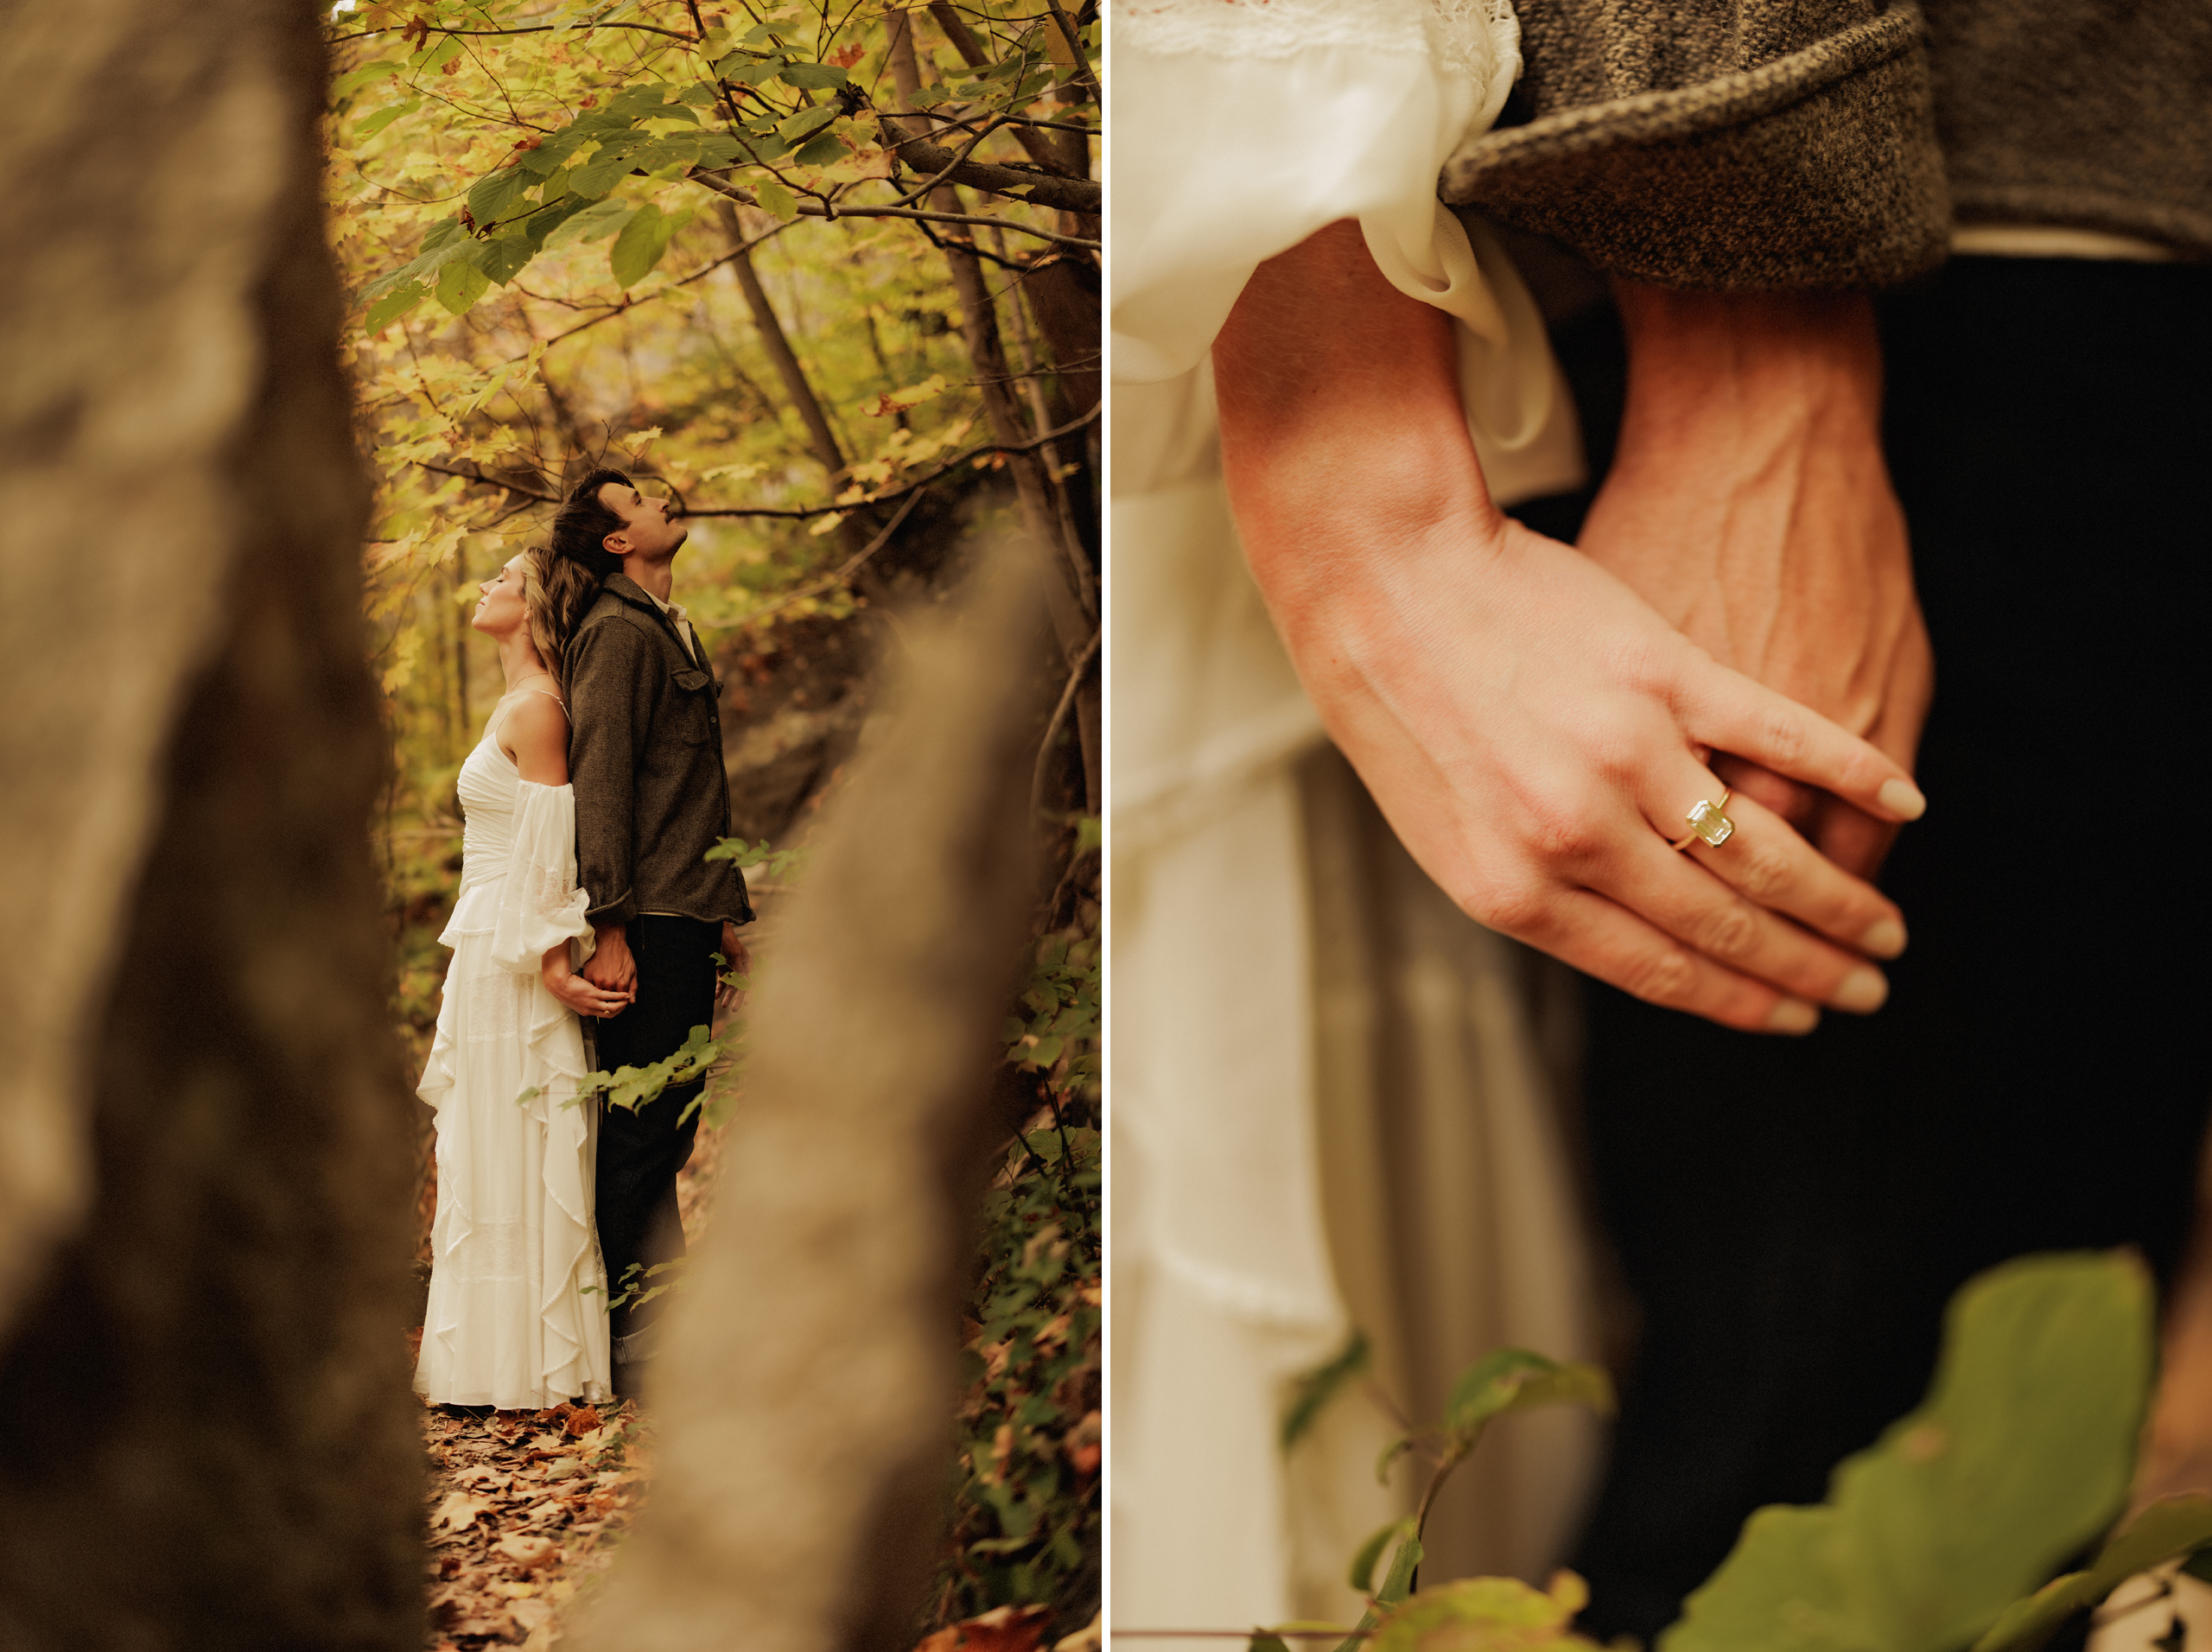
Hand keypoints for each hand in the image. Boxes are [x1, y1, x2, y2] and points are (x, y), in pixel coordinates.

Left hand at [543, 954, 632, 1019]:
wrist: (558, 982)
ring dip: (622, 1003)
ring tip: (628, 998)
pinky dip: (619, 996)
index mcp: (585, 1011)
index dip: (613, 1012)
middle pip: (610, 1014)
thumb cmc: (564, 987)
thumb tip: (590, 997)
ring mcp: (592, 1002)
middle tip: (626, 1004)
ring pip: (612, 1007)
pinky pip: (611, 997)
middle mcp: (589, 1009)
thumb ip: (584, 1000)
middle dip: (620, 1010)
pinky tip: (625, 993)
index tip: (619, 1007)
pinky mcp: (593, 994)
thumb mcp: (575, 997)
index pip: (603, 1015)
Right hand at [582, 922, 636, 998]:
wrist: (609, 941)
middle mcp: (609, 984)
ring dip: (600, 992)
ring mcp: (598, 980)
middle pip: (608, 998)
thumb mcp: (632, 970)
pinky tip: (596, 981)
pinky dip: (592, 986)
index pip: (620, 1000)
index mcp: (622, 983)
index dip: (619, 999)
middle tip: (610, 990)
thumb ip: (633, 987)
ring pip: (598, 993)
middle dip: (610, 996)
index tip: (618, 997)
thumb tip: (632, 1001)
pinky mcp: (588, 975)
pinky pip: (590, 986)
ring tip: (602, 985)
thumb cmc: (622, 954)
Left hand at [716, 922, 749, 1012]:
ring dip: (728, 996)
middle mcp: (741, 969)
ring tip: (723, 1005)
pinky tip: (715, 996)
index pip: (750, 981)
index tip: (746, 1002)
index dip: (749, 993)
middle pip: (740, 986)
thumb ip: (739, 968)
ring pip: (731, 987)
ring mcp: (731, 971)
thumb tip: (744, 981)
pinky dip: (719, 990)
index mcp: (747, 965)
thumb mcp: (735, 954)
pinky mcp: (722, 971)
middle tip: (734, 1009)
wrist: (717, 933)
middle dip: (737, 998)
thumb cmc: (729, 942)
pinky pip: (721, 983)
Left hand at [1215, 223, 1925, 1033]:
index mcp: (1513, 888)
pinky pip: (1783, 737)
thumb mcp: (1439, 830)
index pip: (1653, 969)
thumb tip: (1612, 937)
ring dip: (1840, 898)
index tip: (1792, 1021)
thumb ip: (1530, 887)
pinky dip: (1852, 774)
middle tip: (1866, 993)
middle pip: (1722, 924)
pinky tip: (1903, 805)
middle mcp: (1573, 836)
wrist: (1384, 575)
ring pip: (1763, 851)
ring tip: (1888, 931)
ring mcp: (1626, 754)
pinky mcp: (1666, 672)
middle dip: (1806, 969)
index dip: (1736, 1002)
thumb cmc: (1397, 700)